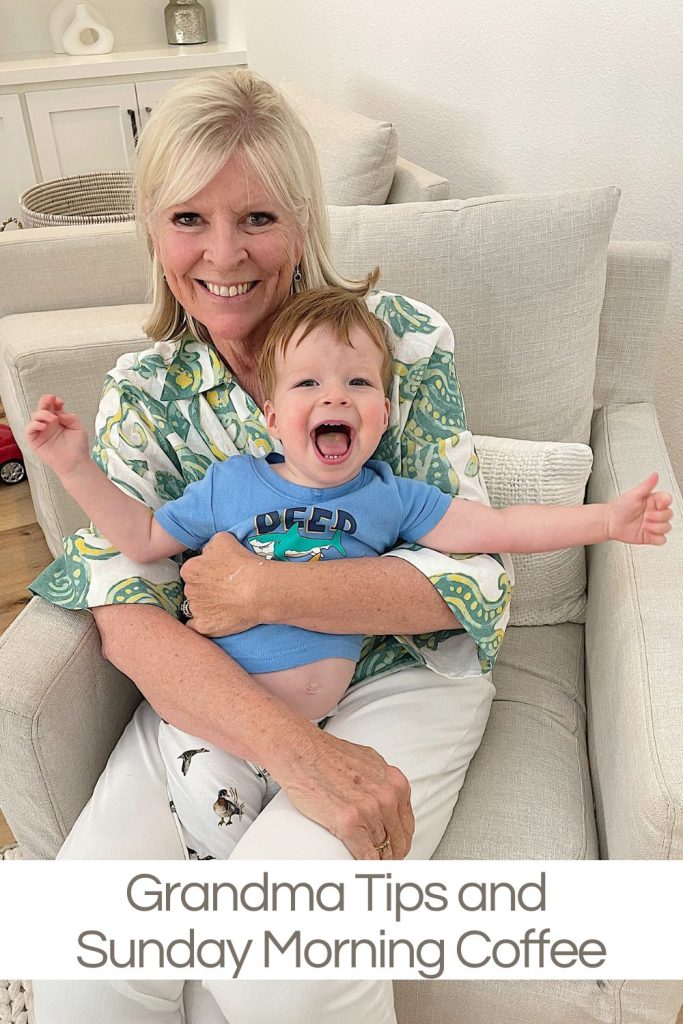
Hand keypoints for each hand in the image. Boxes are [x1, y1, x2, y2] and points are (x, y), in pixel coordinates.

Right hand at [25, 394, 89, 475]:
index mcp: (59, 420)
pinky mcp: (35, 441)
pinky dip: (34, 425)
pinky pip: (29, 430)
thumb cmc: (77, 448)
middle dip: (45, 401)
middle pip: (42, 408)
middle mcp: (49, 424)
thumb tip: (61, 413)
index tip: (60, 401)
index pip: (53, 406)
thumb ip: (72, 418)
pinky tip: (43, 426)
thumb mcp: (79, 429)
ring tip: (53, 419)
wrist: (75, 463)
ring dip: (42, 414)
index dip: (54, 401)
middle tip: (50, 399)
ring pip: (35, 416)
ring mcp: (41, 432)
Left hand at [180, 531, 269, 635]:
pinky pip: (196, 627)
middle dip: (205, 588)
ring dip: (206, 605)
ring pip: (196, 607)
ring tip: (227, 604)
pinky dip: (203, 623)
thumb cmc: (242, 564)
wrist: (258, 590)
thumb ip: (210, 546)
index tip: (219, 574)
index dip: (206, 572)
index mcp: (190, 569)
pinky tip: (216, 619)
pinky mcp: (204, 627)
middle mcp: (189, 590)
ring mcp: (196, 610)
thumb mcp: (223, 539)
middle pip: (194, 588)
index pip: (193, 570)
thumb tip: (208, 552)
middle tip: (225, 588)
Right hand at [275, 728, 414, 859]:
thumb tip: (387, 798)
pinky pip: (366, 855)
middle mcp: (387, 797)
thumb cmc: (328, 754)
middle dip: (393, 855)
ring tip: (374, 871)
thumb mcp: (369, 762)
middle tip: (385, 864)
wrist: (301, 751)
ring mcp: (368, 811)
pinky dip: (367, 867)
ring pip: (383, 850)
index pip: (407, 824)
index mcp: (395, 783)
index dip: (402, 841)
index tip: (396, 849)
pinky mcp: (348, 823)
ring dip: (379, 863)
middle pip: (398, 840)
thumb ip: (382, 781)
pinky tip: (364, 872)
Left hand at [606, 472, 672, 545]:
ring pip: (667, 527)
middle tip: (646, 516)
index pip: (668, 500)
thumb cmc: (619, 508)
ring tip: (644, 525)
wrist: (609, 523)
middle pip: (669, 514)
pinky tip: (647, 532)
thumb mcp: (634, 494)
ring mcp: (653, 525)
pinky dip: (657, 537)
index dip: (665, 502)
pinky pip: (662, 539)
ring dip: (656, 527)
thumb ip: (647, 485)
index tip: (657, 504)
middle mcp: (655, 513)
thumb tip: (655, 475)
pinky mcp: (650, 536)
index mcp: (653, 501)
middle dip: (658, 517)